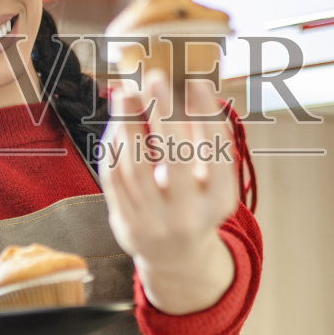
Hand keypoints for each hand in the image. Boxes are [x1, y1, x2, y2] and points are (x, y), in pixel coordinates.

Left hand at [100, 72, 237, 313]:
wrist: (176, 257)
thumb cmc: (198, 204)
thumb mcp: (215, 181)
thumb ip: (210, 141)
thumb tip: (197, 88)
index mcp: (220, 202)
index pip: (216, 151)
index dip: (206, 114)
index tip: (196, 80)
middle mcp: (189, 215)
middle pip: (176, 158)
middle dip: (165, 114)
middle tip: (156, 78)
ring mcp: (154, 223)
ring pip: (136, 166)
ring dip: (128, 123)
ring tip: (125, 92)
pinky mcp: (126, 224)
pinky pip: (114, 178)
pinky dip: (113, 146)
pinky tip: (116, 122)